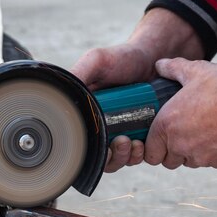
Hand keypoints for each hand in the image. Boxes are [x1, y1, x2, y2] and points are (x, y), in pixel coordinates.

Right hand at [70, 8, 204, 171]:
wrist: (155, 57)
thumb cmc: (123, 58)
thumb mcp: (97, 61)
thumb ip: (79, 73)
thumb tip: (62, 94)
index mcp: (87, 114)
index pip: (82, 143)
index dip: (91, 152)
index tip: (102, 146)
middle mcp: (102, 126)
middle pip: (101, 157)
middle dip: (112, 157)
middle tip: (123, 142)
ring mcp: (122, 131)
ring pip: (120, 159)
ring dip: (127, 157)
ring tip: (135, 144)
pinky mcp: (142, 134)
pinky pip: (139, 154)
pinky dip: (141, 154)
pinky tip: (144, 143)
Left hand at [144, 58, 216, 168]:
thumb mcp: (197, 71)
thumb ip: (174, 68)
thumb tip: (160, 64)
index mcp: (167, 126)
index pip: (149, 151)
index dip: (154, 145)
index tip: (161, 137)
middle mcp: (181, 146)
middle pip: (168, 160)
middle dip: (171, 151)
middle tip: (181, 134)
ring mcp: (201, 157)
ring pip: (189, 162)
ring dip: (191, 152)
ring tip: (203, 131)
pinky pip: (211, 162)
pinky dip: (213, 153)